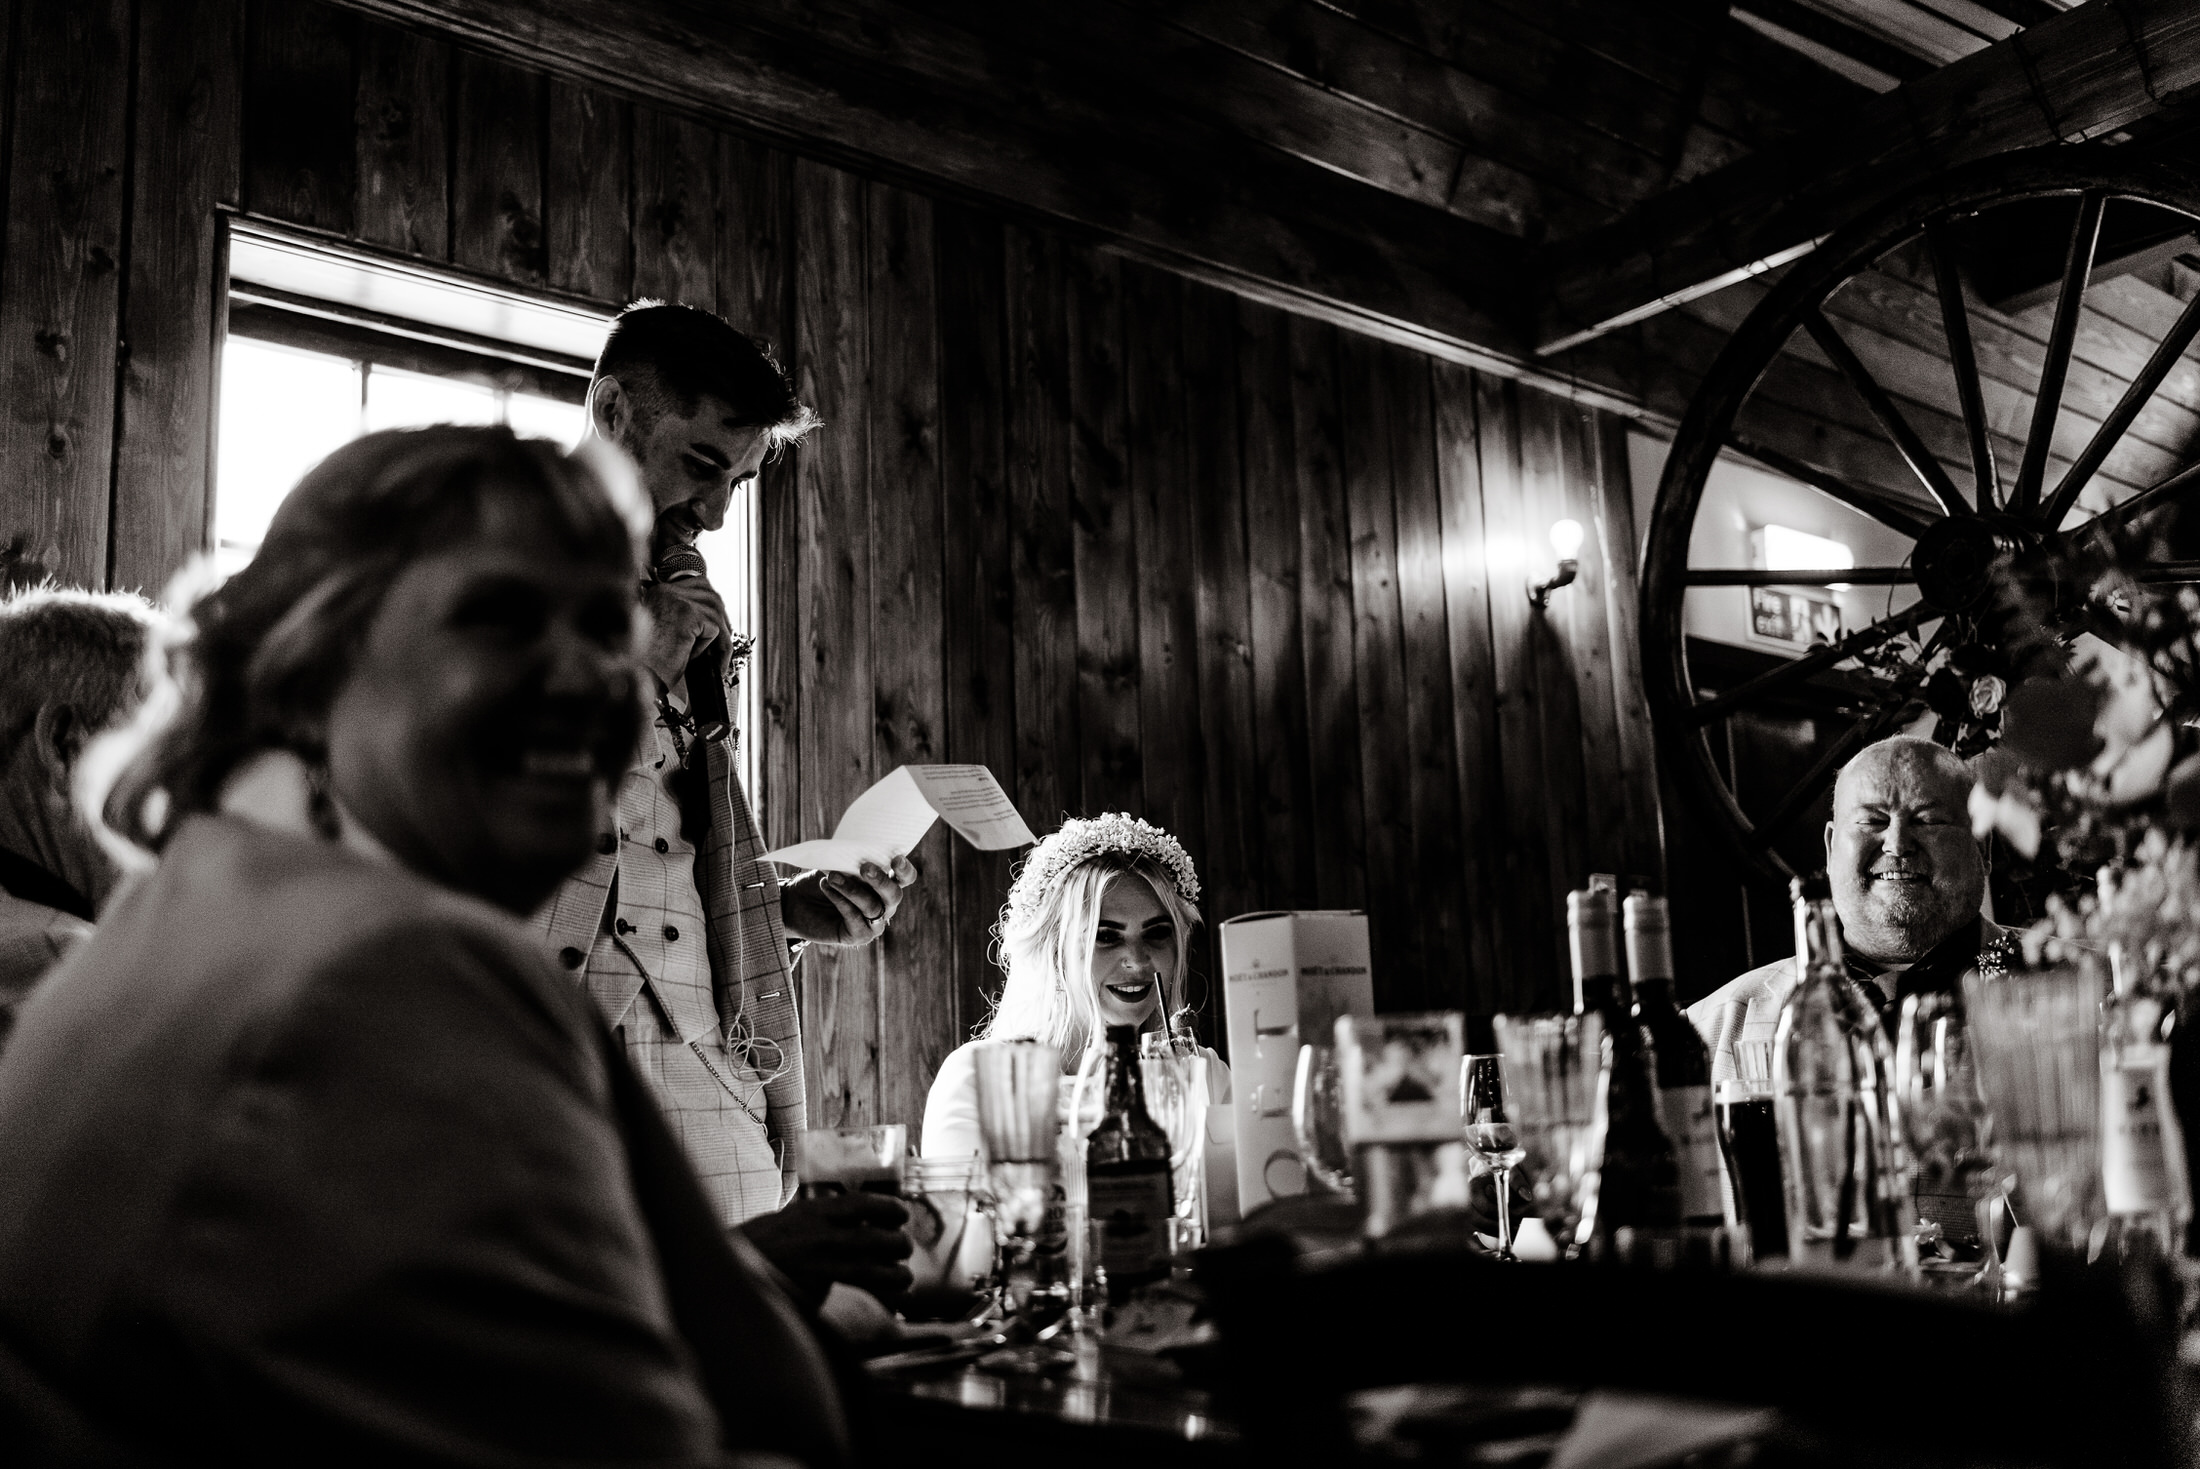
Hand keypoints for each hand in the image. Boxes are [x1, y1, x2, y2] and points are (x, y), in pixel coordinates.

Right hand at [638, 574, 728, 688]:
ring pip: (715, 614)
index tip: (718, 626)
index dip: (712, 606)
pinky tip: (693, 657)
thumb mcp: (665, 629)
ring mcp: (677, 601)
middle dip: (723, 619)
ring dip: (721, 638)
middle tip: (725, 642)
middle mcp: (668, 591)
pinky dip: (707, 646)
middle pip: (711, 596)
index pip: (699, 585)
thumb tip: (711, 620)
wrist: (634, 673)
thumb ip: (682, 617)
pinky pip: (713, 629)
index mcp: (660, 591)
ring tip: (718, 657)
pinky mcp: (687, 615)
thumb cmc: (645, 658)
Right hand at [738, 1190, 912, 1300]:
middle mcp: (819, 1236)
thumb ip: (822, 1213)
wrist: (730, 1270)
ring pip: (870, 1269)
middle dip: (899, 1243)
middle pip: (875, 1238)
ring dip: (896, 1273)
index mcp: (814, 1211)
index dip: (890, 1207)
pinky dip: (879, 1292)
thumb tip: (853, 1209)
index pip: (863, 1203)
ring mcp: (817, 1265)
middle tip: (904, 1247)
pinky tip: (892, 1295)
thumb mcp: (791, 1216)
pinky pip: (856, 1291)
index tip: (902, 1213)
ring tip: (905, 1277)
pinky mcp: (815, 1291)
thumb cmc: (764, 1243)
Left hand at [781, 856, 917, 945]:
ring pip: (872, 907)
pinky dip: (840, 901)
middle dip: (881, 881)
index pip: (905, 878)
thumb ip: (853, 861)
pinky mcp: (858, 936)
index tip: (896, 859)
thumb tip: (857, 855)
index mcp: (887, 883)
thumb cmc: (823, 877)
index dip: (905, 870)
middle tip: (865, 868)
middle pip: (894, 895)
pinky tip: (826, 886)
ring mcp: (874, 922)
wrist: (797, 901)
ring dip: (852, 889)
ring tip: (832, 876)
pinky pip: (855, 918)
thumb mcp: (839, 864)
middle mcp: (885, 904)